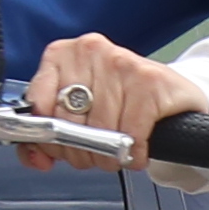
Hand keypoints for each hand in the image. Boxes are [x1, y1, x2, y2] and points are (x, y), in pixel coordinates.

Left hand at [11, 32, 195, 170]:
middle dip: (81, 152)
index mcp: (64, 54)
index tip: (60, 149)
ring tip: (119, 152)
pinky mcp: (150, 81)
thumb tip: (35, 157)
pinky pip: (131, 134)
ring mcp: (122, 63)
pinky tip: (137, 150)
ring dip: (110, 156)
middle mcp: (91, 52)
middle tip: (95, 155)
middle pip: (69, 122)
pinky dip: (134, 153)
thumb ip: (49, 132)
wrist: (173, 95)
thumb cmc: (123, 100)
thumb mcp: (79, 109)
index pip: (39, 104)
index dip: (48, 138)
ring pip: (100, 131)